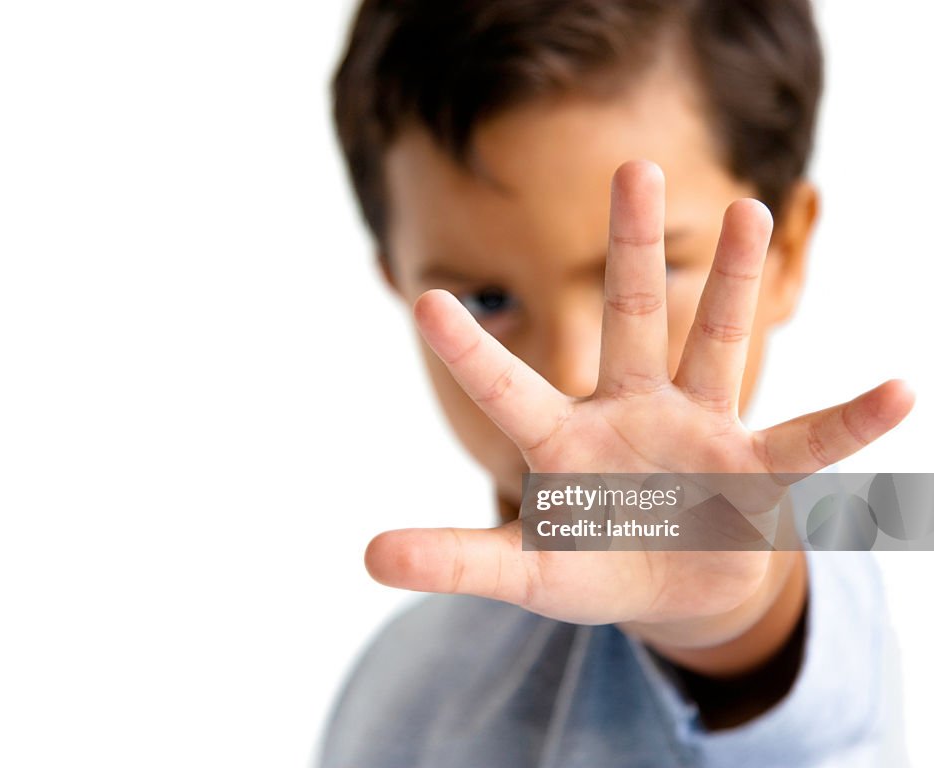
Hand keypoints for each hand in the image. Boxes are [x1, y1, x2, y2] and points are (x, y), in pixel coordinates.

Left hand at [365, 160, 912, 651]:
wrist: (668, 585)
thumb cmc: (590, 566)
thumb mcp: (524, 572)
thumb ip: (457, 561)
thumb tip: (368, 555)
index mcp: (563, 440)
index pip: (509, 389)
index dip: (469, 350)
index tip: (422, 297)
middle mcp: (631, 414)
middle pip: (632, 319)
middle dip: (634, 247)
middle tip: (635, 165)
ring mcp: (697, 432)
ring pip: (717, 344)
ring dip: (737, 283)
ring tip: (749, 209)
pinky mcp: (754, 470)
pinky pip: (806, 440)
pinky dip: (848, 421)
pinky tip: (898, 390)